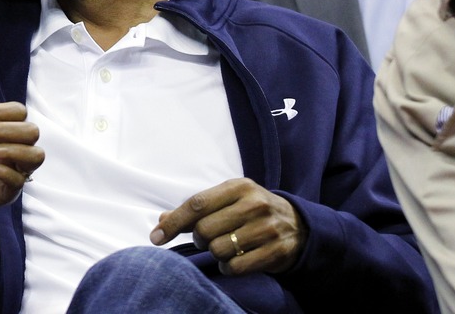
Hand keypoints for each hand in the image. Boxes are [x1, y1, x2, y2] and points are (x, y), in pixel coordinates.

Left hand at [0, 101, 43, 207]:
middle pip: (32, 131)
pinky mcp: (9, 192)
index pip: (19, 112)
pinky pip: (19, 181)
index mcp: (6, 130)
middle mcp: (17, 148)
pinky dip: (2, 170)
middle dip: (4, 129)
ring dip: (9, 149)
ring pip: (35, 155)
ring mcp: (16, 171)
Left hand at [150, 178, 306, 275]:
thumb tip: (161, 220)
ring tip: (224, 247)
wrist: (298, 224)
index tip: (156, 237)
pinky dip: (227, 268)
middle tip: (207, 238)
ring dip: (214, 254)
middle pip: (204, 230)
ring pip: (219, 250)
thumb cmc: (251, 210)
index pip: (196, 204)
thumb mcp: (227, 200)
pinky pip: (236, 267)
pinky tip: (233, 260)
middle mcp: (254, 204)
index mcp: (238, 187)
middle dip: (198, 239)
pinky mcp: (276, 252)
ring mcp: (267, 228)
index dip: (173, 223)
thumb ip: (195, 209)